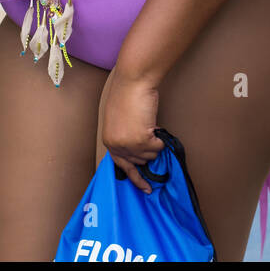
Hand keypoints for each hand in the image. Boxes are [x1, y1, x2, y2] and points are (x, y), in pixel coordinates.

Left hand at [99, 69, 164, 193]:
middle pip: (140, 161)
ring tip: (149, 124)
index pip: (123, 167)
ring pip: (151, 155)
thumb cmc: (127, 96)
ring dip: (154, 142)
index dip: (136, 178)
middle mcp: (117, 146)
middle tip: (149, 132)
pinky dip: (160, 138)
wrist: (133, 82)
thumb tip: (139, 150)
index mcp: (109, 142)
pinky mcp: (142, 139)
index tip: (147, 188)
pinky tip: (154, 125)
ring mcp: (129, 144)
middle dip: (147, 149)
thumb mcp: (119, 122)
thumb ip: (125, 138)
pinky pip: (158, 147)